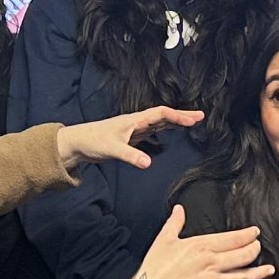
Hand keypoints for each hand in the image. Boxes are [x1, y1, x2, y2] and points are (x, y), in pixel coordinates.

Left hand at [58, 105, 202, 171]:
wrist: (77, 143)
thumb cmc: (92, 142)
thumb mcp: (113, 150)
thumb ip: (131, 156)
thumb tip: (149, 164)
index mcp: (134, 120)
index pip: (161, 114)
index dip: (178, 116)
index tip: (194, 119)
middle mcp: (136, 122)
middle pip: (163, 116)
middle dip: (182, 116)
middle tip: (201, 116)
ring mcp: (134, 129)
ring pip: (159, 122)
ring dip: (175, 121)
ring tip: (192, 121)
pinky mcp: (131, 136)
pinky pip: (152, 130)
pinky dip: (164, 129)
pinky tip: (169, 132)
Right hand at [130, 204, 271, 278]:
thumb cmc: (155, 266)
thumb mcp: (164, 239)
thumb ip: (175, 223)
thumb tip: (179, 209)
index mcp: (201, 246)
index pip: (231, 239)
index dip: (247, 235)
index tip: (255, 233)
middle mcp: (211, 263)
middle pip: (242, 256)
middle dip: (254, 250)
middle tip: (260, 247)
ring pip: (242, 275)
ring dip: (259, 272)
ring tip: (270, 269)